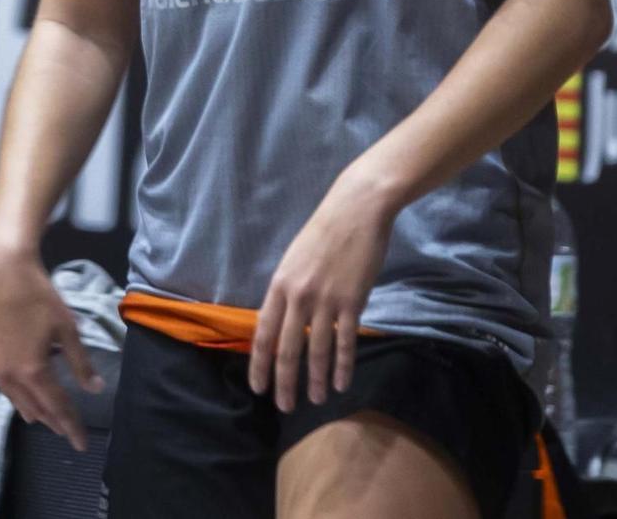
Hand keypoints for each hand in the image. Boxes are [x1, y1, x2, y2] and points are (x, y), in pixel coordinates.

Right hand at [0, 238, 103, 450]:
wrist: (1, 270)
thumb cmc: (39, 295)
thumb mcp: (67, 328)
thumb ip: (80, 362)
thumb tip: (95, 388)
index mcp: (33, 370)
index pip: (56, 405)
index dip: (70, 424)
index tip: (81, 443)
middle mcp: (8, 375)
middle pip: (33, 404)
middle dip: (52, 418)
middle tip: (66, 429)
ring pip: (10, 396)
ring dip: (25, 408)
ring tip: (38, 419)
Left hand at [249, 169, 398, 410]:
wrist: (357, 209)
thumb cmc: (326, 232)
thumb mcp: (294, 259)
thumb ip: (287, 290)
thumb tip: (282, 321)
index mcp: (280, 285)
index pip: (263, 334)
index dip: (260, 365)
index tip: (259, 388)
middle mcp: (298, 296)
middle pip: (286, 349)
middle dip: (284, 382)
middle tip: (284, 406)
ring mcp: (326, 299)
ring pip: (316, 350)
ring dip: (315, 379)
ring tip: (315, 400)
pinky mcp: (352, 300)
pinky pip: (345, 341)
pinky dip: (342, 365)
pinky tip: (340, 383)